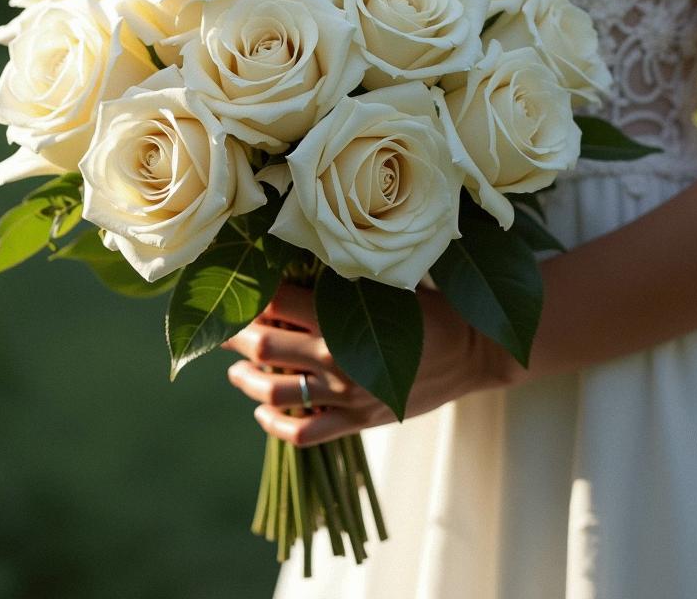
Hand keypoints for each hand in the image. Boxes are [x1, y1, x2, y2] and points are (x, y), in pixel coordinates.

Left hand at [223, 281, 509, 445]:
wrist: (473, 350)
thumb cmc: (430, 306)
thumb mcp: (387, 284)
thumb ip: (343, 282)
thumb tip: (296, 263)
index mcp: (344, 321)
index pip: (279, 306)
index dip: (252, 297)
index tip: (238, 288)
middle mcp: (338, 361)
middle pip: (267, 348)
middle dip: (237, 337)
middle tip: (224, 328)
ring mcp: (347, 396)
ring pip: (277, 393)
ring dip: (247, 381)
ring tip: (236, 371)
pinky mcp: (358, 421)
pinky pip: (305, 433)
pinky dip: (276, 425)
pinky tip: (264, 412)